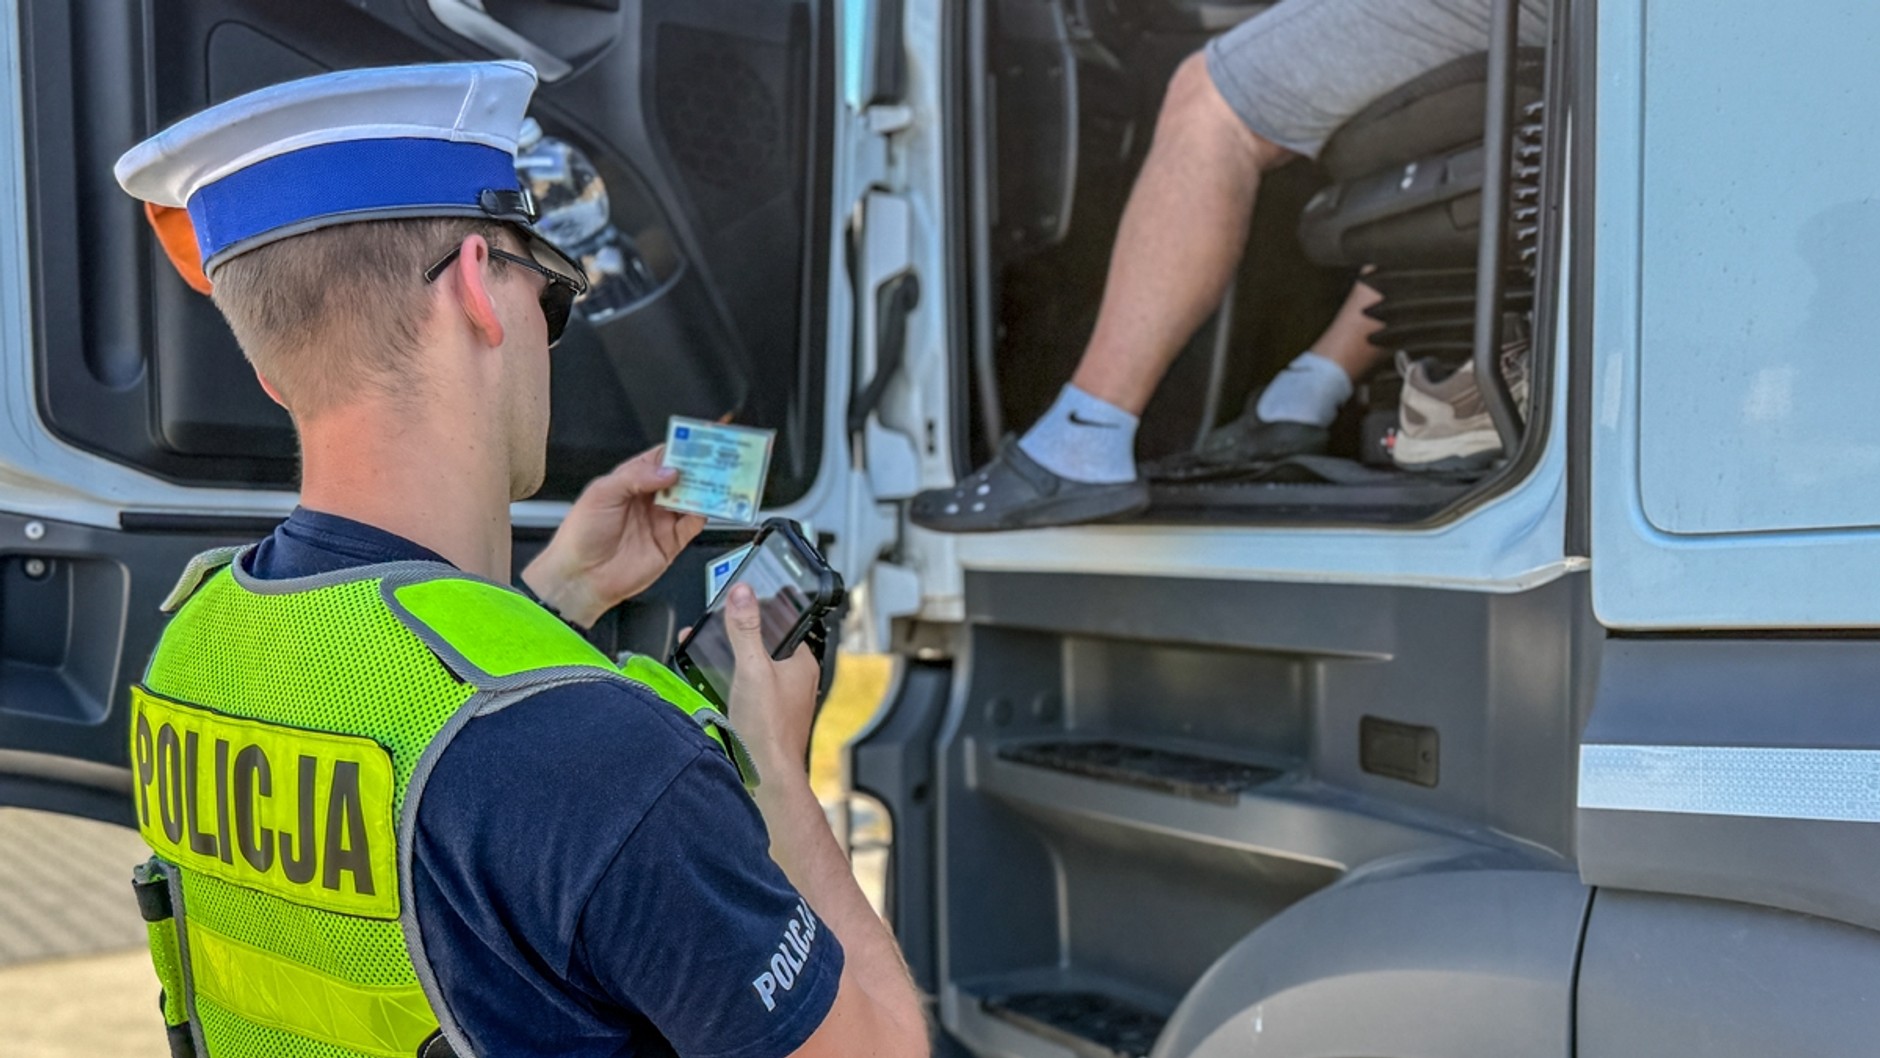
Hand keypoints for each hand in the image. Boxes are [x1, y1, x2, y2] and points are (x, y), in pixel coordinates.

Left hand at [522, 446, 705, 626]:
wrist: (582, 577)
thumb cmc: (581, 534)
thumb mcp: (602, 493)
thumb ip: (635, 477)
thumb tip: (669, 471)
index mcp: (632, 480)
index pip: (663, 457)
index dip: (682, 447)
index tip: (700, 440)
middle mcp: (650, 498)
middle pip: (684, 476)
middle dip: (702, 466)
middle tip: (720, 457)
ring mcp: (663, 519)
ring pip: (693, 498)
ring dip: (708, 488)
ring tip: (722, 478)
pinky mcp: (671, 542)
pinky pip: (694, 524)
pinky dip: (706, 514)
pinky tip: (710, 506)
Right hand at [722, 583, 821, 781]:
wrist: (767, 779)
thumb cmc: (769, 730)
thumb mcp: (752, 669)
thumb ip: (745, 629)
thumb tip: (743, 594)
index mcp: (801, 662)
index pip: (782, 622)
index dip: (759, 610)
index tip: (736, 602)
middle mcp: (794, 679)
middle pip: (763, 644)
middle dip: (736, 634)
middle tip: (713, 627)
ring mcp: (780, 697)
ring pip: (752, 666)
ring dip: (728, 658)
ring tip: (704, 651)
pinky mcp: (765, 714)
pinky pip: (746, 688)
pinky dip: (728, 681)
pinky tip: (710, 683)